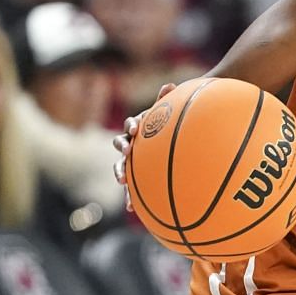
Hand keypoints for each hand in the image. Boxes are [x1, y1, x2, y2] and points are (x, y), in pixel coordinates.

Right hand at [113, 84, 176, 209]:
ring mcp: (133, 160)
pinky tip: (132, 209)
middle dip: (121, 150)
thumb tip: (170, 84)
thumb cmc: (172, 125)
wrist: (175, 140)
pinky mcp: (137, 176)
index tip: (135, 129)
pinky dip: (131, 197)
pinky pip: (132, 188)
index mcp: (140, 128)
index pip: (131, 125)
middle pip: (121, 145)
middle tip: (126, 154)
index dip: (131, 127)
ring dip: (120, 173)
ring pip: (122, 167)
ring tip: (122, 182)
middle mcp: (133, 144)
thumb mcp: (171, 113)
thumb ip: (168, 100)